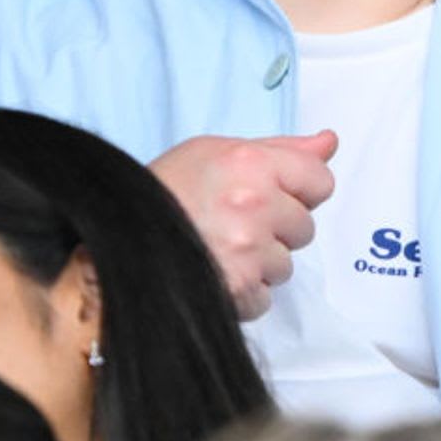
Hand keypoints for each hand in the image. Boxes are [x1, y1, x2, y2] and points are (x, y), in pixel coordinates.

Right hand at [150, 130, 337, 319]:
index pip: (320, 181)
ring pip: (285, 265)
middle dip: (277, 229)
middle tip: (233, 224)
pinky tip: (213, 274)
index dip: (299, 191)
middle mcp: (253, 203)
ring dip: (259, 264)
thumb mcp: (215, 152)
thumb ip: (281, 150)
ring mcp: (246, 248)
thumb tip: (329, 143)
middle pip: (305, 227)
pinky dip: (243, 294)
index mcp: (251, 163)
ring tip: (218, 249)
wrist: (110, 242)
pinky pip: (264, 298)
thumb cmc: (160, 194)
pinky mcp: (237, 288)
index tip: (273, 196)